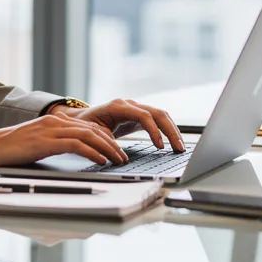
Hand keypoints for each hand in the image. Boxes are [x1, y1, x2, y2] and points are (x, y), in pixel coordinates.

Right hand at [0, 113, 129, 168]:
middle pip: (93, 129)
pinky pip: (77, 145)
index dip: (106, 138)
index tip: (117, 149)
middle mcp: (55, 122)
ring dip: (108, 148)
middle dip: (112, 143)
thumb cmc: (10, 149)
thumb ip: (54, 143)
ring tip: (118, 160)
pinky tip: (101, 160)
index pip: (88, 126)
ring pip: (89, 135)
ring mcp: (51, 130)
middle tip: (123, 156)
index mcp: (54, 121)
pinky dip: (92, 152)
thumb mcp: (37, 142)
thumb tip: (73, 153)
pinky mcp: (46, 141)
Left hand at [54, 98, 185, 152]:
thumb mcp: (92, 134)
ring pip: (161, 115)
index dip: (154, 131)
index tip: (160, 147)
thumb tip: (120, 157)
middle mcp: (130, 104)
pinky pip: (158, 120)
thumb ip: (105, 142)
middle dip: (171, 131)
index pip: (143, 116)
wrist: (81, 118)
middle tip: (179, 148)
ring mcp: (136, 108)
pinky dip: (167, 130)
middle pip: (158, 113)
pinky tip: (173, 142)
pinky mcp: (139, 115)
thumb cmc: (85, 125)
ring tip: (180, 147)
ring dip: (173, 131)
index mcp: (118, 106)